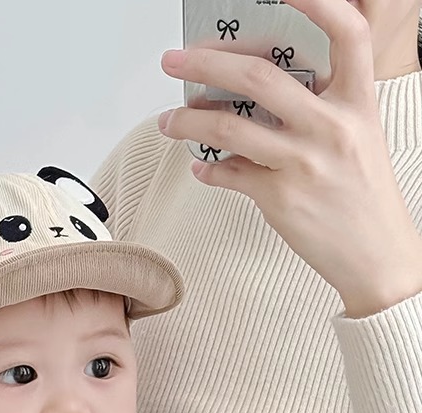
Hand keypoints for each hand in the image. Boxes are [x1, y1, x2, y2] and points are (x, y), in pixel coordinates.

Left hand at [157, 0, 421, 316]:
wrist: (376, 254)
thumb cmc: (363, 194)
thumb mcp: (358, 137)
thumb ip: (319, 110)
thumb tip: (258, 97)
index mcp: (357, 102)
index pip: (348, 35)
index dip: (319, 4)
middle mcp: (331, 126)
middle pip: (260, 76)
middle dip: (207, 62)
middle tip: (175, 60)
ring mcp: (303, 162)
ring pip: (228, 127)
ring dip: (187, 121)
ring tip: (169, 121)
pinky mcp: (279, 197)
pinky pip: (228, 174)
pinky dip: (208, 170)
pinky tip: (201, 168)